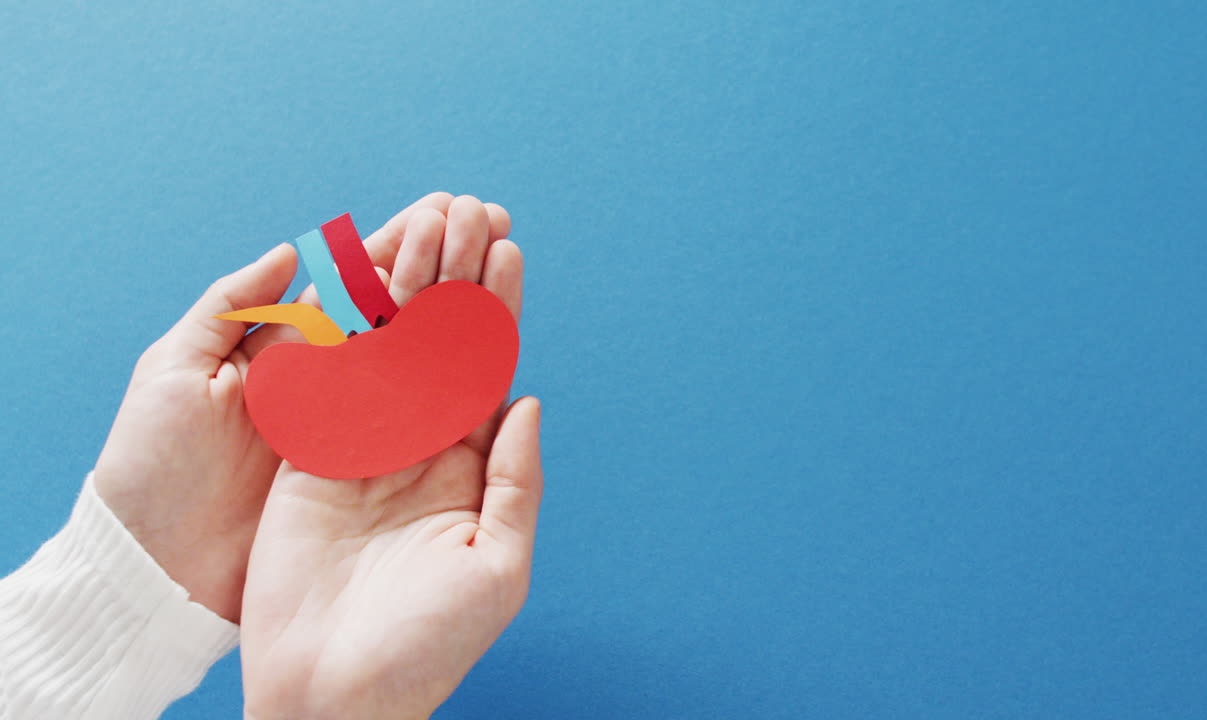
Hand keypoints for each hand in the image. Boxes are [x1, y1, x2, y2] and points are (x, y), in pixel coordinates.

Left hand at [93, 192, 511, 621]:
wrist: (156, 560)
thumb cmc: (154, 462)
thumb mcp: (173, 369)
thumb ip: (231, 305)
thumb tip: (291, 250)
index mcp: (280, 346)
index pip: (354, 282)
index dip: (400, 243)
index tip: (446, 207)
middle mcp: (324, 378)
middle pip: (397, 310)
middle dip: (445, 263)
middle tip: (493, 220)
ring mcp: (348, 423)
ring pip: (417, 355)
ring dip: (459, 308)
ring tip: (502, 261)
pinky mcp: (359, 468)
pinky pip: (417, 417)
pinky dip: (455, 380)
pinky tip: (490, 343)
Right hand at [240, 196, 540, 719]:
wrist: (334, 694)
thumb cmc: (426, 646)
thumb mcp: (497, 566)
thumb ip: (515, 480)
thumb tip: (528, 398)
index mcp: (469, 471)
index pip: (487, 372)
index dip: (497, 312)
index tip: (508, 253)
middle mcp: (420, 450)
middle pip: (441, 347)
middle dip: (456, 282)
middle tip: (471, 214)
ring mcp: (365, 449)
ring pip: (388, 350)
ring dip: (405, 288)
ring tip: (424, 222)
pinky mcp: (312, 457)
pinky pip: (329, 381)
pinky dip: (341, 329)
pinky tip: (358, 274)